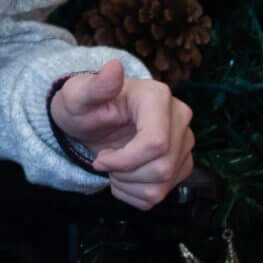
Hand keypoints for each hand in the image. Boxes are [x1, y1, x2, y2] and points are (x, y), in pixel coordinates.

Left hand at [51, 60, 195, 210]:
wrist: (92, 121)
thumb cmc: (85, 106)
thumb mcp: (79, 96)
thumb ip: (95, 86)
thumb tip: (113, 68)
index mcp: (157, 96)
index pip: (156, 143)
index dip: (124, 161)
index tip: (100, 159)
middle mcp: (179, 116)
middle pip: (163, 167)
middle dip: (125, 174)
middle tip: (104, 162)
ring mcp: (184, 141)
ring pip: (164, 184)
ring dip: (129, 185)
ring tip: (113, 167)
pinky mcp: (182, 163)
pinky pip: (163, 194)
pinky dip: (136, 194)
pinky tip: (124, 175)